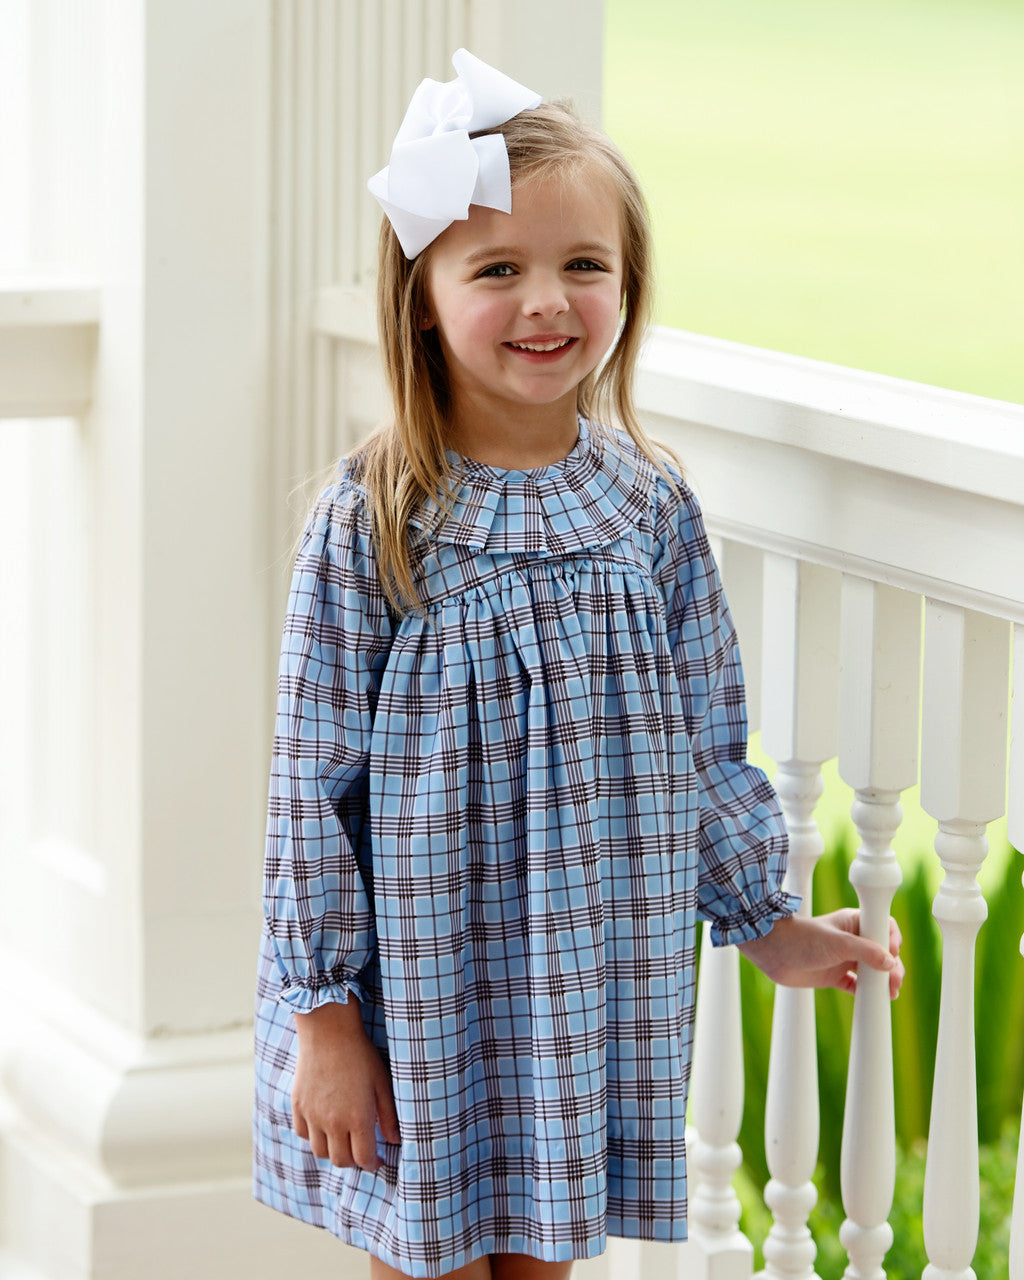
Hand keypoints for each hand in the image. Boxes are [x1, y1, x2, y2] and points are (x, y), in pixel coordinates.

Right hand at [291, 999, 400, 1170]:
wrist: (328, 1031)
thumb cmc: (360, 1054)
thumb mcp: (382, 1082)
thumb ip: (389, 1115)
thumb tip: (395, 1140)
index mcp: (357, 1118)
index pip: (364, 1159)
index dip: (373, 1164)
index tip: (378, 1160)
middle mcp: (333, 1122)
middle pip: (341, 1161)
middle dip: (354, 1161)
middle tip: (362, 1151)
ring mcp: (313, 1115)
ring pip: (320, 1152)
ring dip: (333, 1151)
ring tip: (343, 1140)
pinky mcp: (298, 1106)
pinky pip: (303, 1134)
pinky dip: (314, 1136)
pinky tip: (324, 1125)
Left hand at [736, 909, 903, 998]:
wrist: (773, 953)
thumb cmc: (802, 938)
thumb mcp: (838, 943)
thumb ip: (866, 951)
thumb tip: (891, 962)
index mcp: (854, 923)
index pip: (883, 927)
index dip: (893, 940)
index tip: (893, 953)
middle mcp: (852, 940)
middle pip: (882, 953)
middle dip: (892, 967)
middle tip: (894, 982)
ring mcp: (843, 959)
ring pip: (872, 971)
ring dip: (883, 982)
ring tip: (889, 993)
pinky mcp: (834, 976)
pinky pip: (857, 986)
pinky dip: (866, 993)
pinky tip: (871, 999)